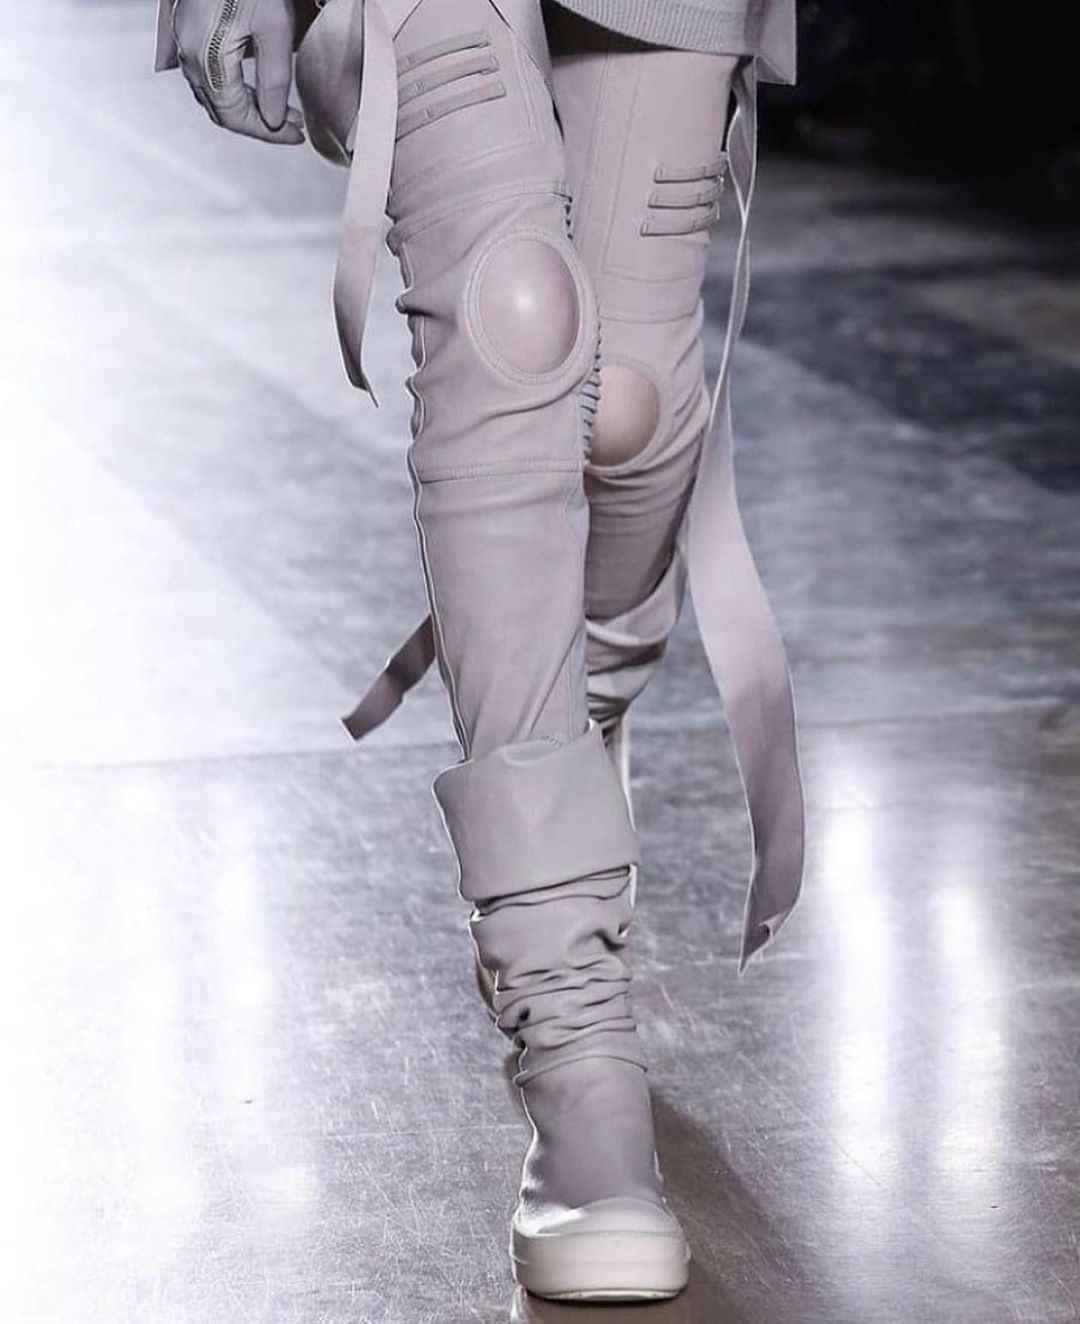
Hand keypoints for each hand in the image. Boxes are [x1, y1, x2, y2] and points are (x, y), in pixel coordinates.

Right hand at [170, 0, 305, 142]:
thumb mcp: (274, 29)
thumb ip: (274, 80)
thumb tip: (273, 121)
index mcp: (208, 61)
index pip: (236, 117)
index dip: (268, 133)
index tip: (295, 134)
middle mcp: (189, 55)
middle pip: (221, 110)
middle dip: (258, 123)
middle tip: (290, 126)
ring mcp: (184, 42)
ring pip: (213, 94)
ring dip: (245, 107)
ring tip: (277, 110)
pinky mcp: (188, 29)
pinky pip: (207, 73)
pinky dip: (231, 88)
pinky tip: (253, 86)